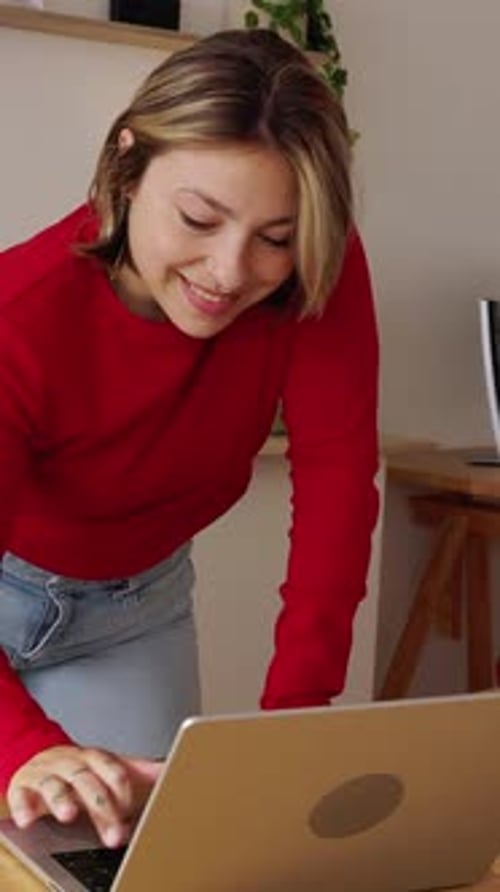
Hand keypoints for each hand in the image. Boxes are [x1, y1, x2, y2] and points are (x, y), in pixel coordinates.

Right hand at [6, 745, 162, 847]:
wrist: (42, 758)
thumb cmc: (81, 768)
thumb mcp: (110, 766)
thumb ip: (139, 770)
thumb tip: (169, 769)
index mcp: (96, 759)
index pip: (114, 772)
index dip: (123, 794)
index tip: (131, 815)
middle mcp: (71, 763)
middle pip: (87, 782)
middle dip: (101, 808)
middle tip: (114, 834)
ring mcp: (46, 773)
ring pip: (55, 785)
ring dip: (62, 800)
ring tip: (68, 815)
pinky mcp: (23, 786)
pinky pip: (21, 795)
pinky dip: (24, 807)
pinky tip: (29, 819)